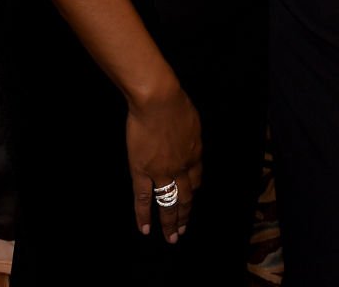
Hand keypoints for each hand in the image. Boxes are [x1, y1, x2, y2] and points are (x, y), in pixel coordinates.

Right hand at [127, 85, 202, 242]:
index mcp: (194, 153)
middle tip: (183, 230)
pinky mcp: (142, 172)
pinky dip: (144, 215)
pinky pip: (143, 198)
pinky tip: (145, 229)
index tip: (192, 198)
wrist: (159, 101)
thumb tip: (187, 139)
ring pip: (168, 203)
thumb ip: (190, 135)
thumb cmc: (175, 102)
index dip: (193, 190)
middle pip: (186, 196)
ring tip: (171, 238)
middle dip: (185, 214)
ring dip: (170, 222)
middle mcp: (182, 168)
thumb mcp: (192, 120)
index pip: (196, 178)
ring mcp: (162, 172)